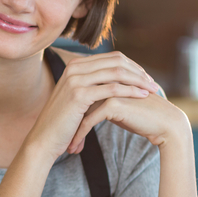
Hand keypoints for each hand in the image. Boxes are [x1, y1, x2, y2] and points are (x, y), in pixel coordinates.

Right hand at [26, 51, 160, 159]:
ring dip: (139, 80)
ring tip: (153, 89)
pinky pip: (112, 88)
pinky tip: (143, 96)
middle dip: (138, 71)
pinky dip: (130, 91)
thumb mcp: (78, 98)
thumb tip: (116, 82)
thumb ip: (94, 86)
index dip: (132, 66)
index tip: (145, 78)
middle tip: (153, 83)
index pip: (111, 58)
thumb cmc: (63, 122)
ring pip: (117, 73)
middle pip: (116, 62)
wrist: (44, 138)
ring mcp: (76, 79)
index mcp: (76, 65)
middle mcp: (74, 68)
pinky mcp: (79, 94)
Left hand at [66, 91, 189, 153]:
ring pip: (81, 111)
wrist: (165, 124)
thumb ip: (101, 104)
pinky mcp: (113, 104)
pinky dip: (80, 135)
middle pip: (77, 101)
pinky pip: (89, 120)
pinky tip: (75, 148)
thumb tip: (83, 109)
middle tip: (60, 140)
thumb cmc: (142, 118)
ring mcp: (109, 91)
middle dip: (68, 123)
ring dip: (72, 131)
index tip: (63, 130)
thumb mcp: (118, 109)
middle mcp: (107, 82)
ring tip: (67, 148)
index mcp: (107, 79)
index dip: (71, 113)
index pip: (80, 95)